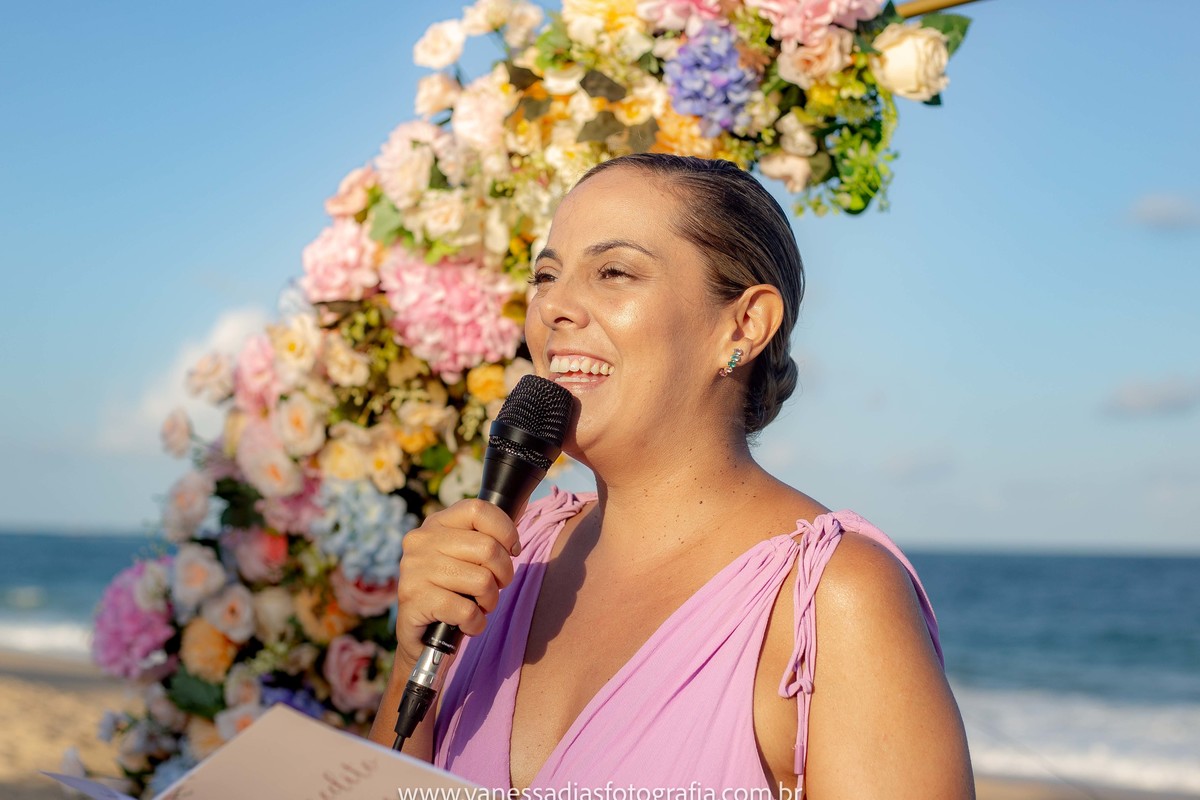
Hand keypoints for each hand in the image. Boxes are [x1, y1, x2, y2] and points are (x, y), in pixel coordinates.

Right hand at [393, 499, 520, 669]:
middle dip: (503, 574)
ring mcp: (414, 569)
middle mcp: (421, 540)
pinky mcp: (414, 599)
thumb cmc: (452, 592)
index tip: (512, 550)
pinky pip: (466, 610)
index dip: (506, 530)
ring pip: (482, 581)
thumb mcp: (466, 558)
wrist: (420, 636)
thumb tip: (517, 517)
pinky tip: (467, 623)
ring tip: (478, 607)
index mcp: (436, 523)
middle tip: (494, 588)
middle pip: (487, 547)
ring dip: (490, 601)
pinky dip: (476, 622)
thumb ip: (485, 537)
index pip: (479, 509)